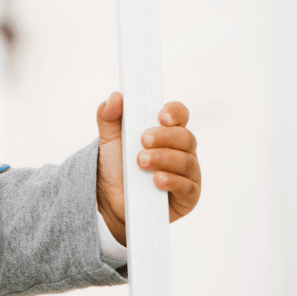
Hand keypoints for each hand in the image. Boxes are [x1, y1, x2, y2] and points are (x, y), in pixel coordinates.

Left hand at [95, 91, 200, 244]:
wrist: (109, 199)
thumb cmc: (116, 164)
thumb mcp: (108, 138)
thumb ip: (108, 115)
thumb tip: (116, 96)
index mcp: (167, 131)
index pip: (180, 114)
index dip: (174, 112)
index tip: (160, 116)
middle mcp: (182, 150)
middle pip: (185, 137)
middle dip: (165, 137)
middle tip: (143, 141)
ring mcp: (188, 173)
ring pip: (187, 161)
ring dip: (164, 159)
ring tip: (141, 162)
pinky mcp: (188, 196)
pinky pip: (188, 187)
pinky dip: (172, 181)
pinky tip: (157, 180)